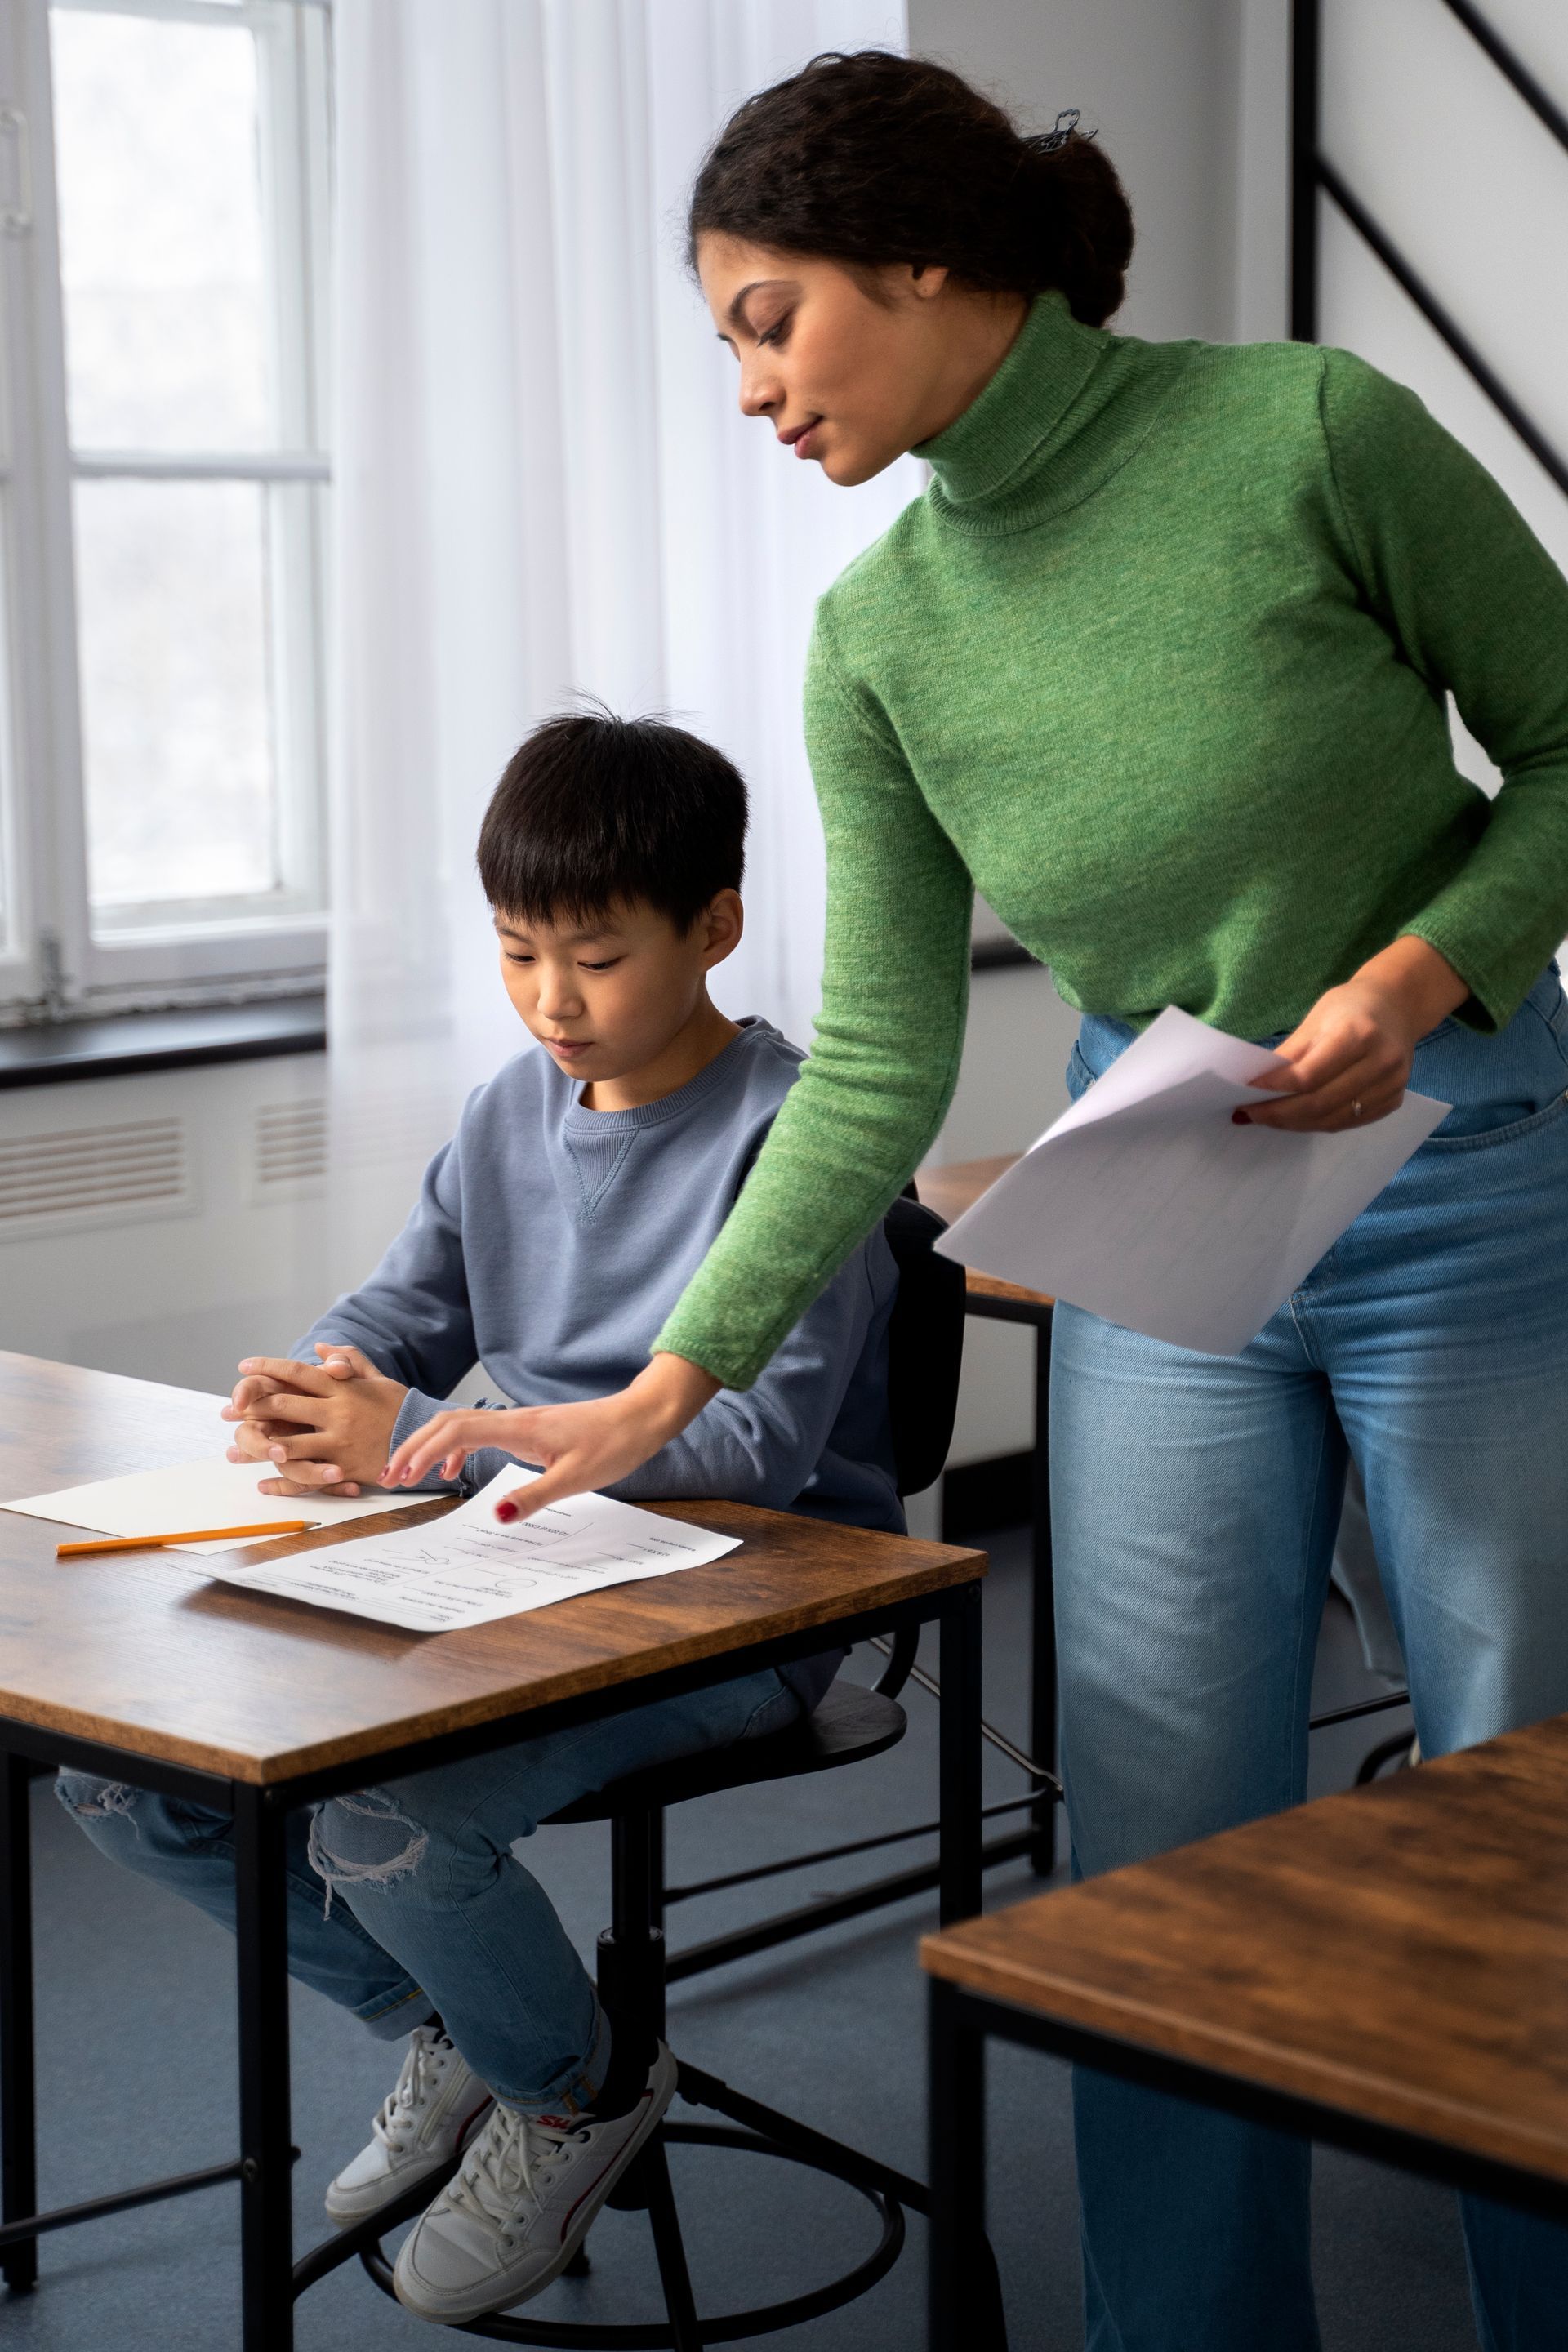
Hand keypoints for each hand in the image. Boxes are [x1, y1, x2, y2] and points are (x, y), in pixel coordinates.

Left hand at [221, 1344, 406, 1496]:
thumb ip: (348, 1361)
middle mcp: (338, 1413)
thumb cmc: (400, 1408)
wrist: (425, 1440)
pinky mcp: (344, 1468)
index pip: (298, 1374)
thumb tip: (319, 1349)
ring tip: (238, 1446)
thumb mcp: (376, 1379)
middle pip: (285, 1406)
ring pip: (289, 1444)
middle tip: (231, 1408)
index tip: (245, 1366)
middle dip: (254, 1406)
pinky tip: (264, 1482)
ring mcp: (339, 1442)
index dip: (269, 1368)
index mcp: (343, 1389)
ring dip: (260, 1445)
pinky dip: (282, 1481)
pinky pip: (306, 1476)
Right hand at [383, 1352, 720, 1521]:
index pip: (456, 1431)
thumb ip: (534, 1496)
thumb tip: (498, 1516)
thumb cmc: (614, 1443)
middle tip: (391, 1477)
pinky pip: (483, 1433)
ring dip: (434, 1447)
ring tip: (414, 1475)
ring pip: (463, 1426)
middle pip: (449, 1424)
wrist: (641, 1417)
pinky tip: (458, 1467)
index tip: (403, 1476)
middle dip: (415, 1447)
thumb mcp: (576, 1478)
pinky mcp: (531, 1429)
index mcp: (520, 1428)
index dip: (423, 1451)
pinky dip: (460, 1447)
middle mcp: (515, 1420)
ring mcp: (521, 1423)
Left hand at [1240, 938, 1467, 1132]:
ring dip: (1295, 1123)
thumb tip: (1256, 1086)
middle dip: (1279, 1113)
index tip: (1246, 1092)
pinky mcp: (1394, 1100)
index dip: (1274, 1089)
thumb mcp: (1315, 1020)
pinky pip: (1349, 1123)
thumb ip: (1290, 1054)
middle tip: (1249, 1114)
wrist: (1396, 1006)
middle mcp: (1381, 1061)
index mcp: (1359, 1034)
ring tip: (1268, 1118)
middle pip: (1320, 1103)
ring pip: (1333, 1119)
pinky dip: (1318, 1123)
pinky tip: (1296, 1119)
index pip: (1308, 1075)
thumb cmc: (1349, 1008)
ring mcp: (1392, 1084)